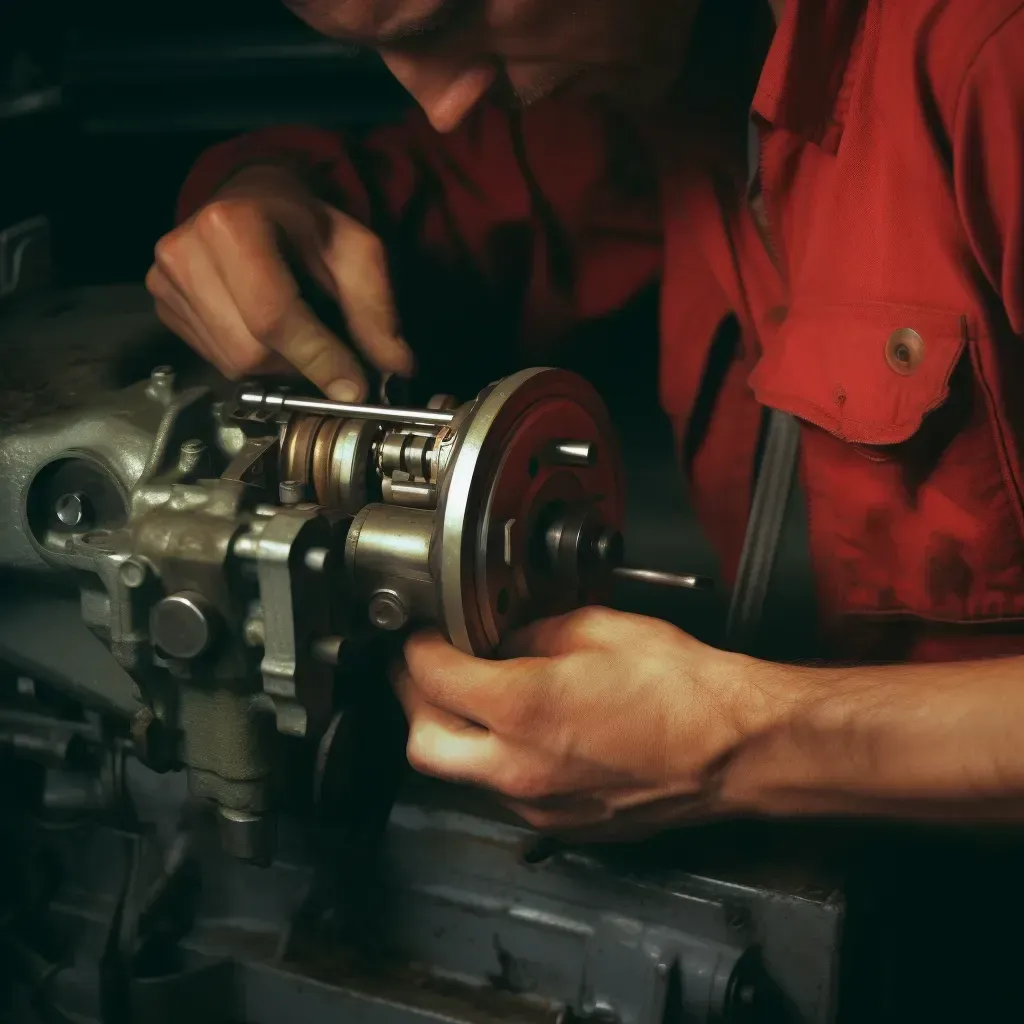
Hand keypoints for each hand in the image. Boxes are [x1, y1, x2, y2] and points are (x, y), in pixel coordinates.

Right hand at [146, 164, 413, 399]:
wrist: (255, 197)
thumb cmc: (304, 222)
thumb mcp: (356, 252)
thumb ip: (377, 310)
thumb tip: (396, 367)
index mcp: (232, 225)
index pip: (274, 316)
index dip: (318, 359)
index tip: (353, 387)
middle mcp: (186, 252)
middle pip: (250, 351)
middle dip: (300, 367)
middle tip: (332, 359)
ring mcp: (166, 281)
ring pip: (232, 365)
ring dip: (278, 368)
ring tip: (300, 337)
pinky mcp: (164, 305)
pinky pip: (215, 360)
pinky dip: (252, 361)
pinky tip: (267, 332)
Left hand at [393, 607, 775, 838]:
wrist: (732, 747)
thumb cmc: (682, 690)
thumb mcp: (596, 629)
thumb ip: (531, 635)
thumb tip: (503, 643)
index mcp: (523, 708)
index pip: (432, 676)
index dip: (417, 648)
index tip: (422, 637)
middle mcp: (520, 768)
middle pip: (423, 743)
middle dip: (412, 700)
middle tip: (422, 670)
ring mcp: (538, 806)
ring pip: (459, 775)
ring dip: (452, 734)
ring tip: (472, 698)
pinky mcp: (560, 826)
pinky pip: (501, 794)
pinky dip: (493, 762)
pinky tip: (517, 733)